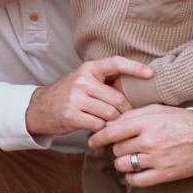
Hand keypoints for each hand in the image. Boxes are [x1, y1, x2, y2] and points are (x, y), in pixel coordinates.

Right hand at [24, 56, 153, 136]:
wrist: (40, 108)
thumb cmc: (70, 95)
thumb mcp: (85, 80)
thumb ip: (106, 81)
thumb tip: (138, 86)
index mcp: (89, 68)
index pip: (116, 63)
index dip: (135, 68)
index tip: (152, 75)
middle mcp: (82, 80)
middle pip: (117, 99)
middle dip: (125, 112)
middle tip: (126, 118)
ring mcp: (75, 97)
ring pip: (109, 114)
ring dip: (113, 122)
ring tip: (110, 124)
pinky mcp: (71, 114)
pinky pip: (98, 124)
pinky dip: (101, 129)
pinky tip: (97, 129)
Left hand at [88, 105, 192, 185]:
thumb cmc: (180, 121)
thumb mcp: (157, 110)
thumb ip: (132, 116)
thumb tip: (108, 124)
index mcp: (146, 123)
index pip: (112, 132)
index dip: (98, 137)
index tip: (92, 141)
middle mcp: (149, 141)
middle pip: (117, 149)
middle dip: (117, 148)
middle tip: (124, 146)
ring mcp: (156, 159)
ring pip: (123, 165)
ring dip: (123, 163)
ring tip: (130, 158)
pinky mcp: (163, 174)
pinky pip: (136, 180)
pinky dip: (132, 177)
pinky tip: (136, 171)